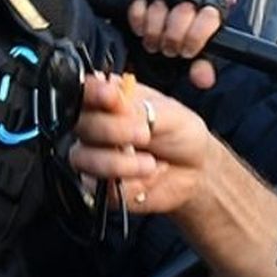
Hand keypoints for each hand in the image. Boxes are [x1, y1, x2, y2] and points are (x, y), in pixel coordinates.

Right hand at [68, 73, 216, 215]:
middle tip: (144, 134)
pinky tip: (148, 176)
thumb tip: (114, 104)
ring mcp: (93, 156)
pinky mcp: (98, 186)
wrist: (196, 171)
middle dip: (111, 129)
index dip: (91, 92)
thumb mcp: (168, 115)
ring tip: (150, 163)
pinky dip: (128, 182)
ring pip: (83, 158)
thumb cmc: (180, 134)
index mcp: (109, 99)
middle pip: (80, 124)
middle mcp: (95, 126)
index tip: (110, 96)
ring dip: (118, 161)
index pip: (84, 90)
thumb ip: (139, 110)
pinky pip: (99, 186)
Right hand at [123, 0, 227, 89]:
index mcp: (212, 1)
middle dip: (172, 38)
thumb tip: (204, 80)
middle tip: (168, 50)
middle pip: (182, 13)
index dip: (196, 37)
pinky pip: (137, 3)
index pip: (209, 16)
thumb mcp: (197, 43)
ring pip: (158, 8)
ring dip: (153, 33)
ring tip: (155, 44)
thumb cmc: (184, 24)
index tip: (187, 52)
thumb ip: (203, 63)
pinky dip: (138, 22)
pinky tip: (142, 30)